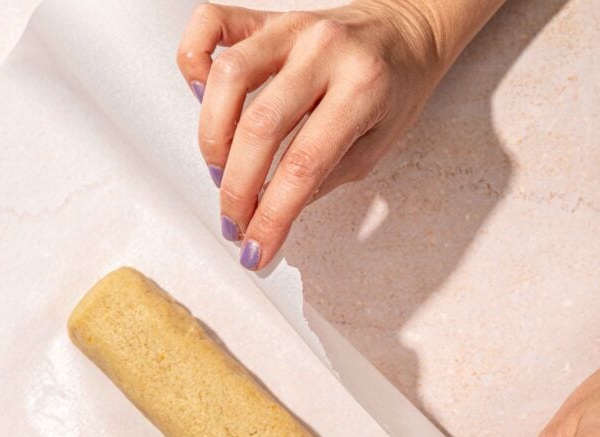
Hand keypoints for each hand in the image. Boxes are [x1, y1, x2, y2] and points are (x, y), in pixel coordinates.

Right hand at [176, 0, 446, 269]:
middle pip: (259, 128)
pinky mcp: (266, 16)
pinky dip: (193, 61)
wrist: (407, 30)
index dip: (272, 217)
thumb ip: (322, 177)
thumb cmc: (394, 90)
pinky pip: (210, 24)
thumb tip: (270, 213)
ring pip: (228, 78)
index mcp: (362, 87)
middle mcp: (323, 50)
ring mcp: (290, 27)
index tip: (256, 250)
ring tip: (221, 172)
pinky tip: (203, 99)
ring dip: (214, 139)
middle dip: (238, 191)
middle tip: (234, 223)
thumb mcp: (374, 147)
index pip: (303, 165)